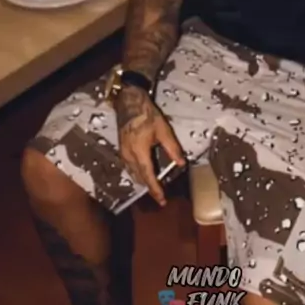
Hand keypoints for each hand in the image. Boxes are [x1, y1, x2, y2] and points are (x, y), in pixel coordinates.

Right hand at [117, 85, 185, 205]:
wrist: (129, 103)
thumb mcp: (163, 130)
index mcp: (139, 152)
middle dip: (150, 188)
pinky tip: (144, 173)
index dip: (155, 190)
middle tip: (161, 196)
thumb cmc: (146, 114)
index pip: (148, 176)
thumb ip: (172, 149)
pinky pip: (129, 168)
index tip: (162, 200)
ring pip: (133, 174)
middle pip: (139, 178)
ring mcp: (123, 153)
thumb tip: (182, 163)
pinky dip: (138, 174)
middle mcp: (129, 155)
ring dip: (143, 182)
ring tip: (154, 187)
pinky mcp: (122, 150)